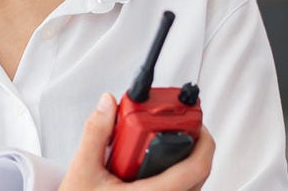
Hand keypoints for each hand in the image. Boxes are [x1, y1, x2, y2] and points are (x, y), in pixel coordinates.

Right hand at [56, 93, 215, 190]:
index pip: (196, 168)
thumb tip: (107, 105)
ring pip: (190, 185)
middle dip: (192, 147)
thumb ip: (96, 133)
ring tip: (159, 148)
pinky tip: (151, 168)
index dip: (204, 141)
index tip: (195, 122)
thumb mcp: (83, 170)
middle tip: (176, 129)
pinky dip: (172, 176)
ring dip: (182, 163)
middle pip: (198, 174)